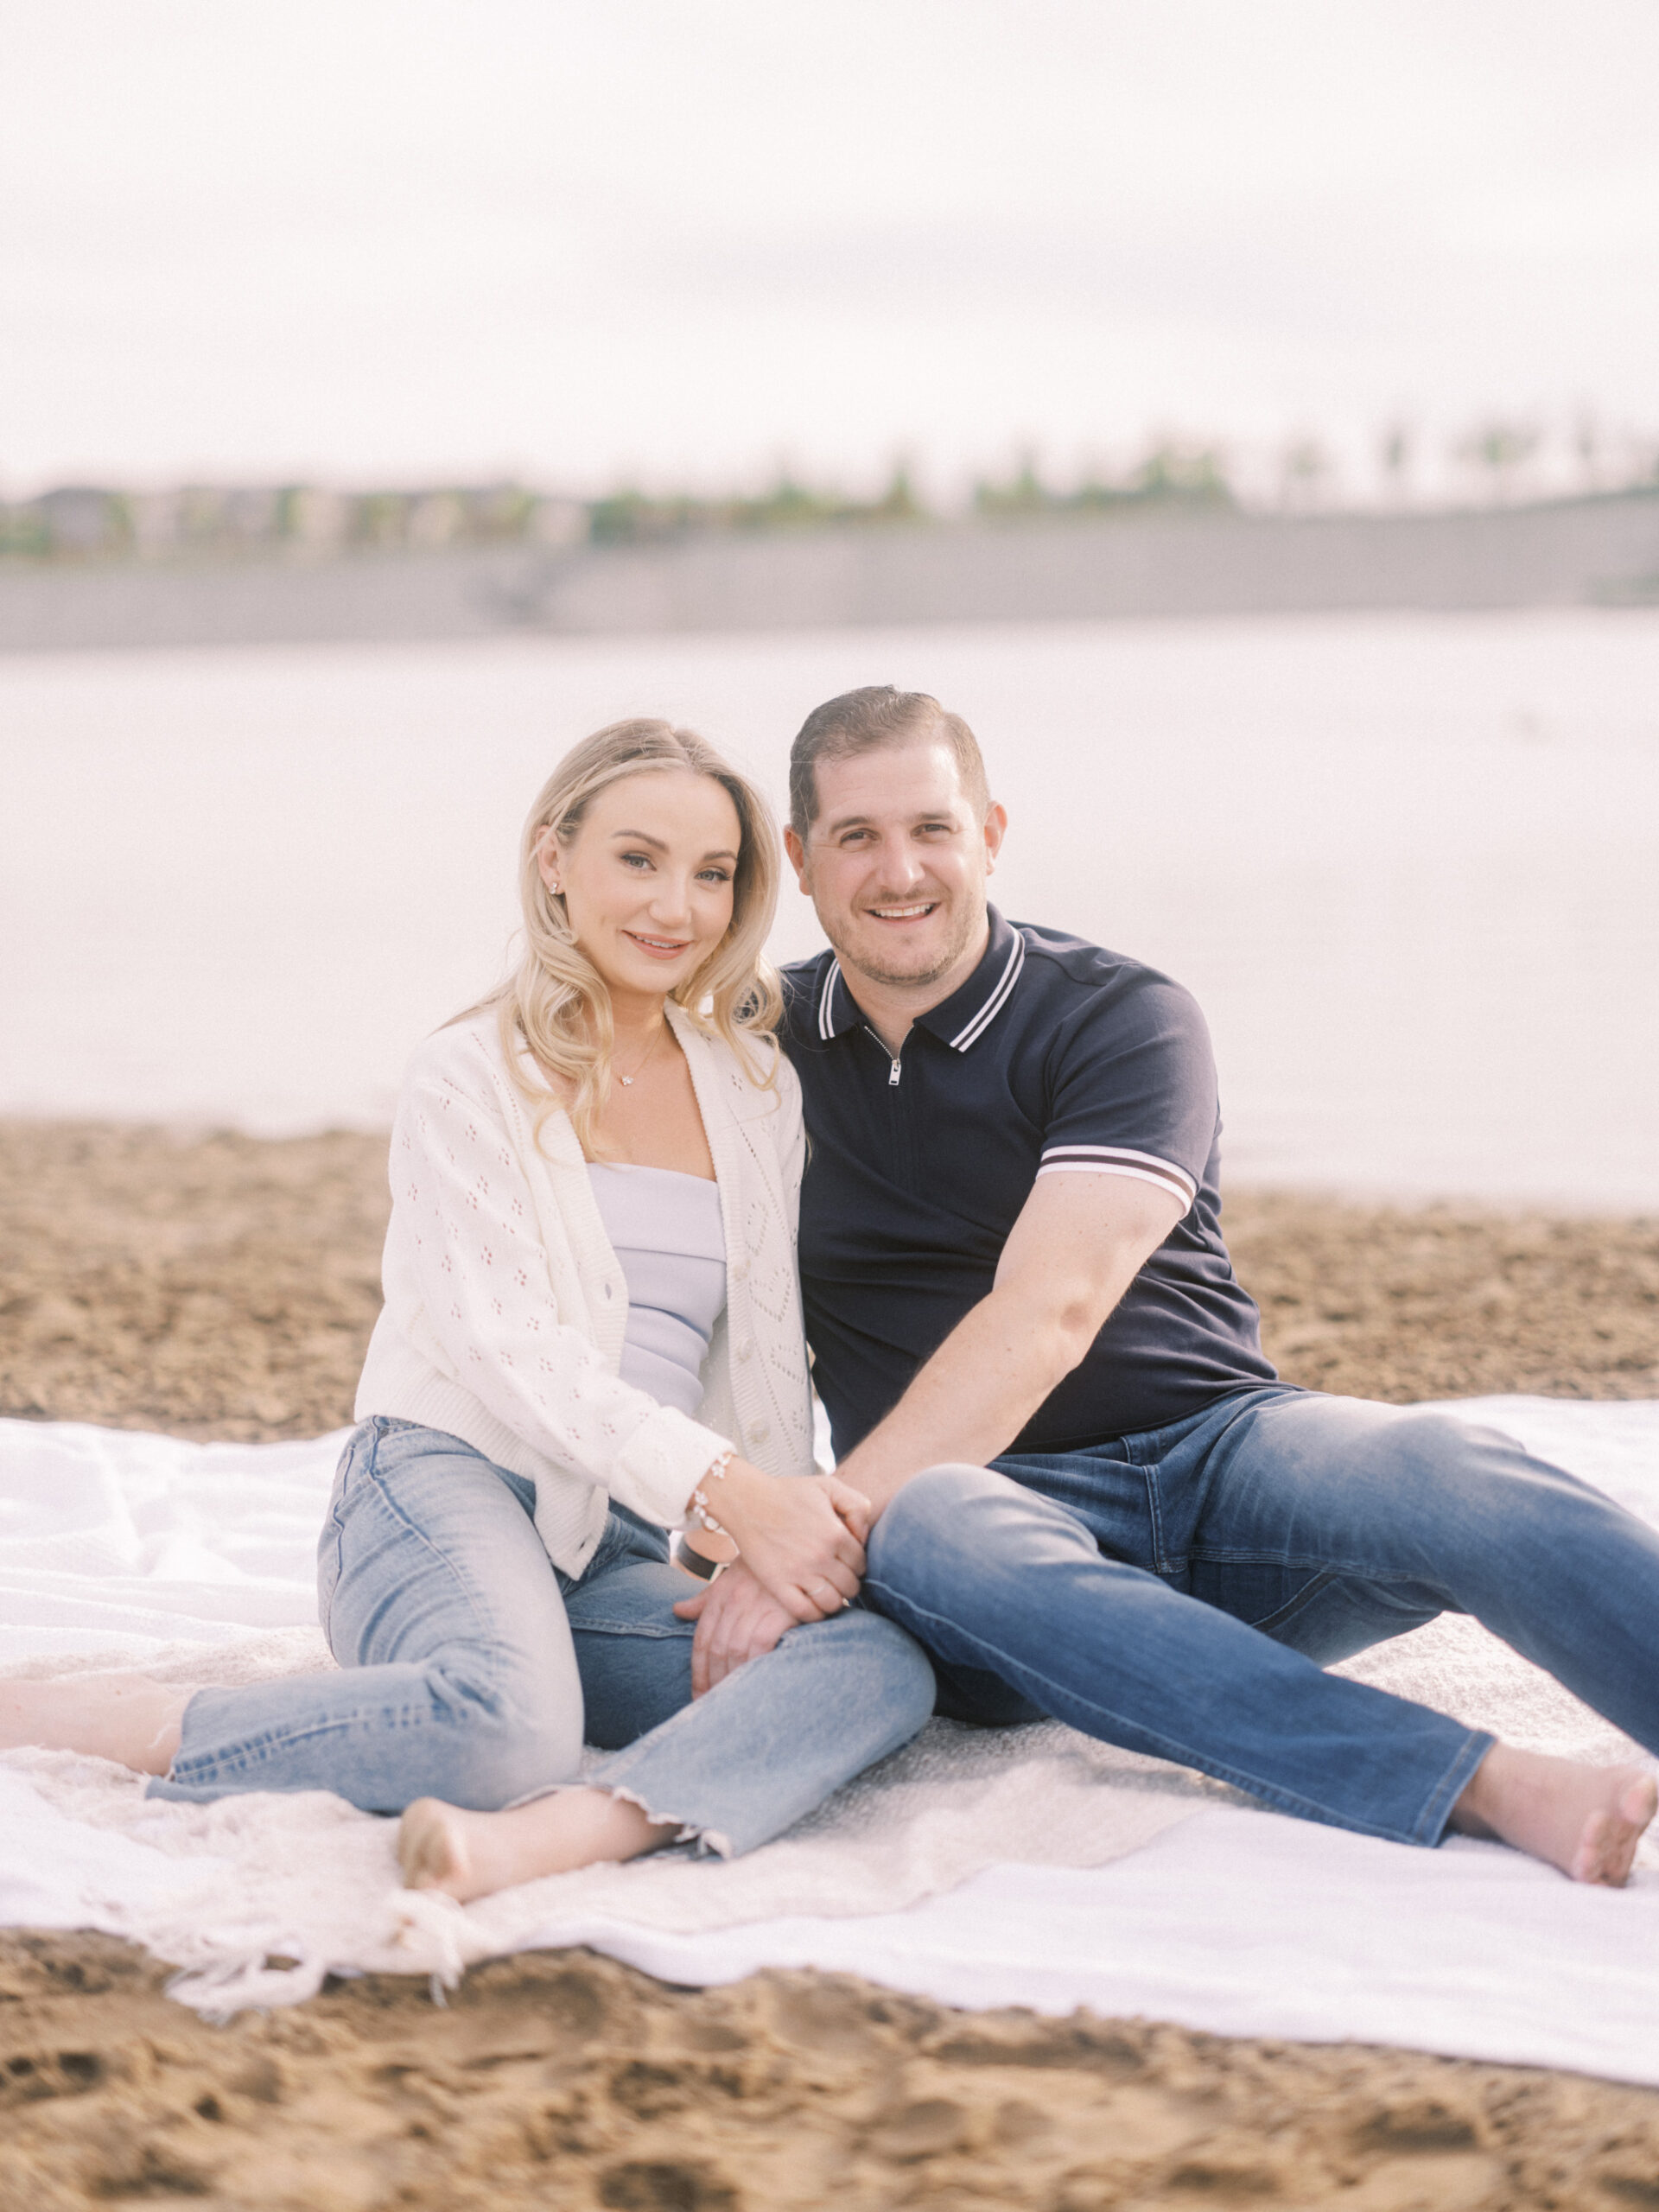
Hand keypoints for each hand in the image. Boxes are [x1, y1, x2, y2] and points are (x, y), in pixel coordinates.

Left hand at [673, 1562, 796, 1695]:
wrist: (796, 1544)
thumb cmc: (764, 1566)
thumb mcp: (730, 1577)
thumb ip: (705, 1600)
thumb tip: (678, 1611)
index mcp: (719, 1597)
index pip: (702, 1641)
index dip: (698, 1673)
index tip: (698, 1697)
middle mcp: (734, 1602)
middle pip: (716, 1650)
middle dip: (712, 1683)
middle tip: (713, 1708)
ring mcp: (756, 1607)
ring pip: (735, 1652)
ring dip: (732, 1681)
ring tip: (733, 1705)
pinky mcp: (780, 1612)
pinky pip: (761, 1647)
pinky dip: (755, 1667)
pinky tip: (756, 1684)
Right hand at [696, 1461, 870, 1622]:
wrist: (747, 1501)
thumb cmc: (788, 1493)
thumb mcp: (829, 1486)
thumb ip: (858, 1506)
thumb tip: (864, 1537)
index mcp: (835, 1533)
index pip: (861, 1564)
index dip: (857, 1565)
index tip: (847, 1563)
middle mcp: (820, 1556)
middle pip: (851, 1586)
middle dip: (849, 1583)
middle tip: (839, 1578)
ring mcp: (799, 1573)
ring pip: (832, 1603)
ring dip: (835, 1600)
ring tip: (828, 1591)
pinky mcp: (778, 1584)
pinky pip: (805, 1612)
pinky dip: (814, 1614)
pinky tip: (813, 1604)